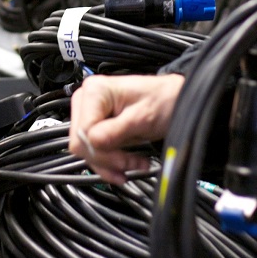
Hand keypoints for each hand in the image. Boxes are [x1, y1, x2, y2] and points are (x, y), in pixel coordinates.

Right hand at [68, 73, 183, 183]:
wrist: (175, 101)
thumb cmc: (163, 101)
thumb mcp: (141, 117)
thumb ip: (115, 131)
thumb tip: (93, 143)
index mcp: (95, 91)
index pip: (84, 131)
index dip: (102, 151)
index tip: (125, 160)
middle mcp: (87, 99)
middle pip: (81, 142)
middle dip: (106, 159)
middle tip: (130, 164)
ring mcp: (90, 112)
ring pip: (85, 150)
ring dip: (109, 164)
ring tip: (133, 165)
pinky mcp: (97, 125)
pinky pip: (93, 149)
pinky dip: (109, 162)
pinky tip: (125, 166)